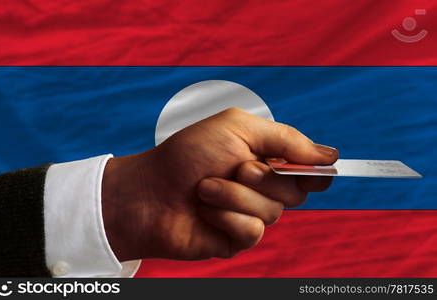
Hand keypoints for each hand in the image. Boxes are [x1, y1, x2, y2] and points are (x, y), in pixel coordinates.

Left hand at [102, 108, 337, 260]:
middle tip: (235, 168)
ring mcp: (251, 213)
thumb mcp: (237, 128)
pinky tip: (206, 212)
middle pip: (297, 191)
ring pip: (273, 211)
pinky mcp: (238, 238)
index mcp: (266, 159)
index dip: (314, 170)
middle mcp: (263, 188)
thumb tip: (330, 155)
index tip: (309, 168)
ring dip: (235, 195)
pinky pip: (253, 231)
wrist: (149, 191)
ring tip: (205, 188)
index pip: (309, 169)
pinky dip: (226, 217)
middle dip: (264, 177)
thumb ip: (285, 138)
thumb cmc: (188, 154)